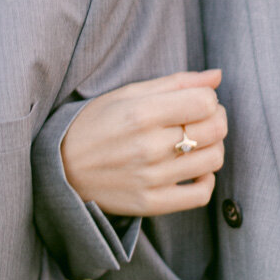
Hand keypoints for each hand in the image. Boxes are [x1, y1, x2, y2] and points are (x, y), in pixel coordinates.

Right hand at [60, 69, 225, 216]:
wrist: (61, 168)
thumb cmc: (96, 123)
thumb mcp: (128, 93)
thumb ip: (176, 83)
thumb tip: (217, 76)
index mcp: (142, 113)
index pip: (205, 102)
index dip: (209, 98)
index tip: (196, 101)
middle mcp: (149, 146)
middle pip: (215, 130)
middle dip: (216, 119)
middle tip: (200, 119)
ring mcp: (151, 178)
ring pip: (213, 160)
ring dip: (213, 147)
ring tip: (195, 143)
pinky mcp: (151, 203)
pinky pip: (201, 195)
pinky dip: (206, 180)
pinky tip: (193, 170)